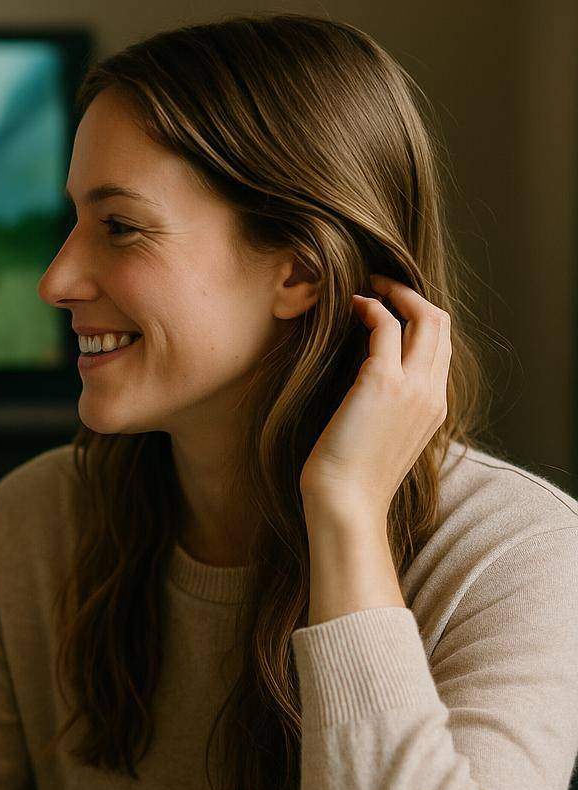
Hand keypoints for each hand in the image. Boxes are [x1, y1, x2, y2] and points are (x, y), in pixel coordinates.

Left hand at [298, 274, 451, 515]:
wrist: (347, 505)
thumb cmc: (352, 482)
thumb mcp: (382, 442)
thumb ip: (387, 413)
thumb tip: (364, 395)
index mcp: (435, 409)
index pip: (441, 350)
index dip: (421, 322)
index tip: (394, 309)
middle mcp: (433, 394)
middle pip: (442, 326)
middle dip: (415, 297)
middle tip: (383, 284)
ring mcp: (412, 387)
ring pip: (425, 318)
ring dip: (397, 293)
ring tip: (371, 285)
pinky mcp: (382, 382)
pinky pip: (386, 326)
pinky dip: (372, 307)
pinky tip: (353, 305)